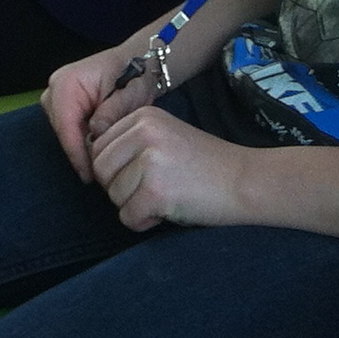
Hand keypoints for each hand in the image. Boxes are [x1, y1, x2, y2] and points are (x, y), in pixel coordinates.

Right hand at [45, 43, 154, 182]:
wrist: (139, 63)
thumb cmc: (135, 76)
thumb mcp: (128, 96)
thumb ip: (111, 114)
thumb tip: (95, 135)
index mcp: (67, 82)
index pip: (65, 124)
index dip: (76, 152)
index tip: (88, 175)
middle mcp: (56, 86)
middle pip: (61, 129)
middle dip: (78, 151)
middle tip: (99, 173)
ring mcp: (58, 94)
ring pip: (63, 130)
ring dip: (79, 145)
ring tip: (100, 163)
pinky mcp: (64, 102)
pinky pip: (68, 127)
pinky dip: (81, 139)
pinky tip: (97, 149)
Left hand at [86, 106, 249, 231]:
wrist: (244, 180)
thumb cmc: (205, 165)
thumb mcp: (165, 137)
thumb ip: (132, 143)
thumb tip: (94, 164)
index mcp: (143, 116)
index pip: (100, 147)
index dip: (117, 170)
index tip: (143, 175)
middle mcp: (143, 132)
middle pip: (101, 171)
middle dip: (120, 188)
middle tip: (151, 191)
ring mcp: (149, 161)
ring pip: (113, 196)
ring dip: (134, 206)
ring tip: (165, 197)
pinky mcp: (155, 191)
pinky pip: (128, 217)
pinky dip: (144, 222)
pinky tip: (168, 210)